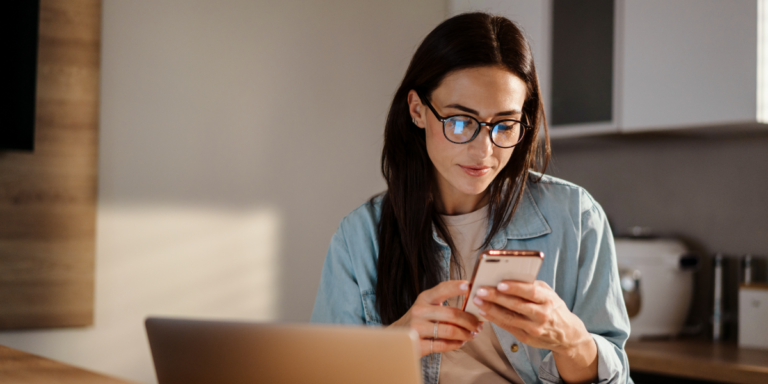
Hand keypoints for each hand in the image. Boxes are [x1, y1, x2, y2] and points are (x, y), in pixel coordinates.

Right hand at [390, 280, 483, 356]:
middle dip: (470, 321)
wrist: (397, 336)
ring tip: (472, 335)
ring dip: (465, 334)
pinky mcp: (417, 344)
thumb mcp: (427, 306)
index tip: (470, 286)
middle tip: (478, 325)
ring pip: (449, 331)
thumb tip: (473, 305)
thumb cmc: (420, 320)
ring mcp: (417, 328)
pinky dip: (456, 344)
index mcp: (424, 298)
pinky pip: (443, 345)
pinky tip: (460, 342)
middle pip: (451, 314)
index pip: (442, 289)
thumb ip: (445, 304)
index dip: (456, 287)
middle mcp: (419, 311)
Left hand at [472, 280, 597, 383]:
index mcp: (548, 299)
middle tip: (480, 290)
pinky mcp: (526, 338)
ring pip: (509, 318)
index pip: (531, 292)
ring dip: (491, 309)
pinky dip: (494, 319)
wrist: (566, 334)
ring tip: (477, 300)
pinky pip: (507, 327)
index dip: (515, 288)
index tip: (500, 283)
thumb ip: (531, 285)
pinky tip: (483, 312)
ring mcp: (534, 328)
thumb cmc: (553, 307)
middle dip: (496, 297)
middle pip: (516, 305)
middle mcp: (542, 315)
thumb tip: (508, 276)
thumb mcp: (548, 293)